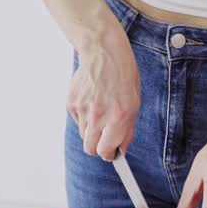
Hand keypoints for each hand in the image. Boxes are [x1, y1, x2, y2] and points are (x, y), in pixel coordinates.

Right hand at [68, 29, 139, 159]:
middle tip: (104, 138)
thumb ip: (127, 130)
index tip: (110, 151)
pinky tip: (92, 101)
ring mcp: (83, 108)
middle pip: (90, 149)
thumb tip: (120, 150)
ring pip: (83, 135)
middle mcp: (98, 115)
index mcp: (118, 117)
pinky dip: (84, 116)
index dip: (108, 154)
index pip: (105, 151)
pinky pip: (77, 120)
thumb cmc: (123, 78)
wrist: (104, 53)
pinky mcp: (71, 102)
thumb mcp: (135, 104)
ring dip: (91, 130)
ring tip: (100, 112)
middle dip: (97, 147)